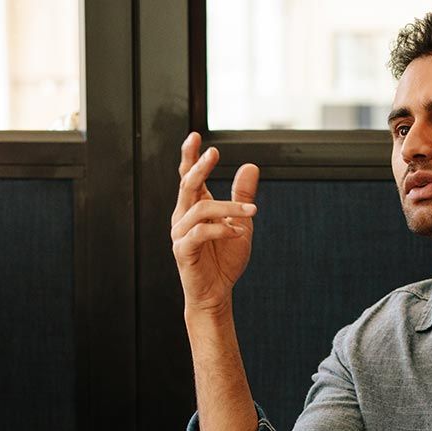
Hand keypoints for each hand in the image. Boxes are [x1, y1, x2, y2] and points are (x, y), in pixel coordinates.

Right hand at [170, 132, 259, 316]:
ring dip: (228, 207)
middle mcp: (183, 216)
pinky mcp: (183, 250)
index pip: (187, 176)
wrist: (216, 293)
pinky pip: (199, 233)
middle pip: (187, 185)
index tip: (196, 136)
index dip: (189, 156)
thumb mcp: (241, 223)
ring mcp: (180, 233)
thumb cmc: (225, 260)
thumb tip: (250, 166)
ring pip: (200, 208)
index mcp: (194, 207)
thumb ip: (243, 197)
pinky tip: (237, 232)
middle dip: (199, 166)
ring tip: (250, 213)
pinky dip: (220, 230)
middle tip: (214, 153)